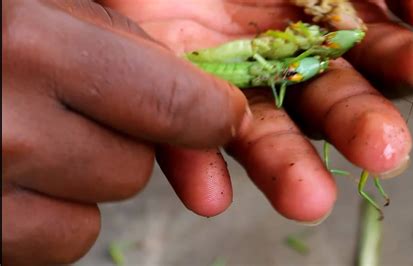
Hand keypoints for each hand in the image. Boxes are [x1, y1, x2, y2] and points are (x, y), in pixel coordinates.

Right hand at [2, 0, 249, 264]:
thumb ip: (125, 51)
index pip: (174, 104)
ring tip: (26, 136)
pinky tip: (4, 174)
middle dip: (123, 140)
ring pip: (94, 213)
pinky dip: (47, 215)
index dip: (210, 115)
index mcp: (22, 39)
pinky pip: (54, 242)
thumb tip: (217, 119)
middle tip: (76, 106)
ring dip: (83, 179)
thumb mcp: (42, 4)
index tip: (222, 115)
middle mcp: (1, 125)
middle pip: (133, 166)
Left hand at [100, 0, 412, 219]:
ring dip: (284, 167)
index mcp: (309, 19)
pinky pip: (179, 140)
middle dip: (355, 125)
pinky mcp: (166, 98)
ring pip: (259, 132)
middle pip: (322, 100)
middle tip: (385, 152)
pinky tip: (211, 195)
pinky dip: (195, 168)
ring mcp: (221, 83)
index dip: (399, 59)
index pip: (365, 48)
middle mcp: (272, 56)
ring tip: (308, 201)